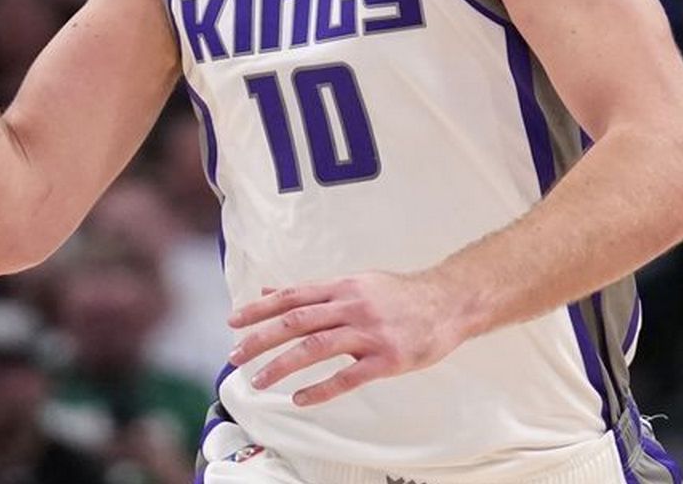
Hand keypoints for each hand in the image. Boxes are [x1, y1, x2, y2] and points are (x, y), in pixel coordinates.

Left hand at [227, 271, 465, 406]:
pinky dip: (321, 388)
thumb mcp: (355, 283)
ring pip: (316, 347)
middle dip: (261, 338)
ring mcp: (369, 332)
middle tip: (234, 355)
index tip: (233, 321)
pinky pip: (348, 377)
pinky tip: (300, 398)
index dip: (260, 308)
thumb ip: (314, 291)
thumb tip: (270, 290)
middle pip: (297, 321)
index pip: (292, 296)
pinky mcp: (387, 359)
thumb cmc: (399, 295)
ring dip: (283, 365)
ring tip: (258, 381)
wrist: (448, 302)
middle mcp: (351, 306)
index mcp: (342, 287)